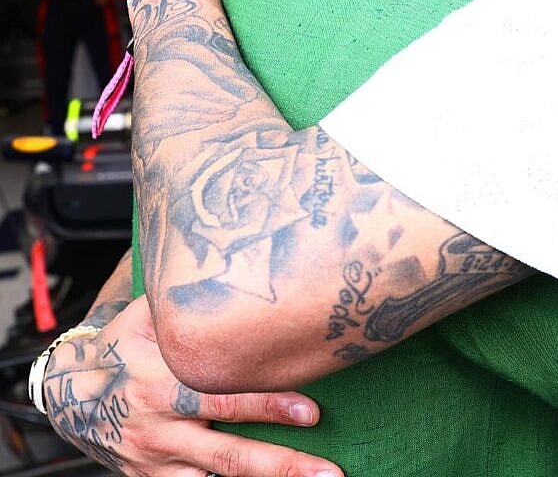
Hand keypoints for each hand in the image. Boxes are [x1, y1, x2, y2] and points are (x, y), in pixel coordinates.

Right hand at [44, 296, 340, 476]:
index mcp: (165, 385)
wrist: (66, 394)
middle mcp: (163, 428)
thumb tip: (236, 264)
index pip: (226, 400)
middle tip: (329, 472)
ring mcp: (158, 460)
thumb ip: (185, 302)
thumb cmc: (120, 344)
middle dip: (283, 464)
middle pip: (231, 454)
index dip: (270, 406)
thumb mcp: (145, 317)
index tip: (313, 411)